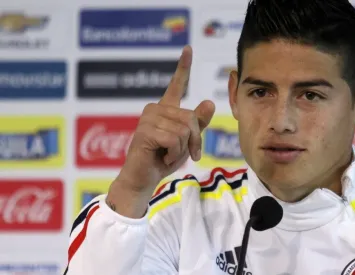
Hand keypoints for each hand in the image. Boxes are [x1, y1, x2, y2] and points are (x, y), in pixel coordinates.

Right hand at [116, 45, 215, 193]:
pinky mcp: (144, 131)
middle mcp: (155, 109)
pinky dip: (174, 154)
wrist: (143, 179)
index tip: (188, 48)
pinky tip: (161, 158)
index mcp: (166, 109)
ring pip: (184, 130)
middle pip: (191, 118)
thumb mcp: (186, 141)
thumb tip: (210, 103)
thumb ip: (197, 123)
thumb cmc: (163, 159)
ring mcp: (148, 119)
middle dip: (194, 140)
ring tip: (168, 155)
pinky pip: (175, 139)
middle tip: (186, 154)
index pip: (177, 84)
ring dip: (182, 149)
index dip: (183, 67)